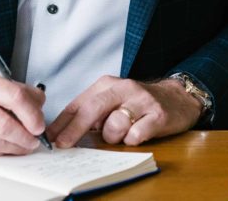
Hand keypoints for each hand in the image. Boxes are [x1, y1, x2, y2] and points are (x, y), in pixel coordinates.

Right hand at [0, 67, 45, 155]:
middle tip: (33, 139)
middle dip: (24, 136)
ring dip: (14, 147)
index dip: (31, 114)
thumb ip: (19, 91)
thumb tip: (39, 106)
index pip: (13, 96)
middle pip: (4, 123)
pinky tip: (2, 146)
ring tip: (22, 144)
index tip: (38, 124)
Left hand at [46, 75, 202, 148]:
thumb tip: (63, 132)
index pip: (79, 103)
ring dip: (113, 136)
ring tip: (121, 133)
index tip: (50, 137)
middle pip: (92, 109)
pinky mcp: (158, 115)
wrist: (177, 97)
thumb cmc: (138, 102)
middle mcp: (124, 88)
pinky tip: (137, 134)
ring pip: (114, 125)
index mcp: (107, 84)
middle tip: (63, 145)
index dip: (62, 122)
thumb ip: (91, 112)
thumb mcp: (112, 99)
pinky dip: (132, 139)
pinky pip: (136, 134)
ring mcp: (141, 101)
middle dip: (74, 129)